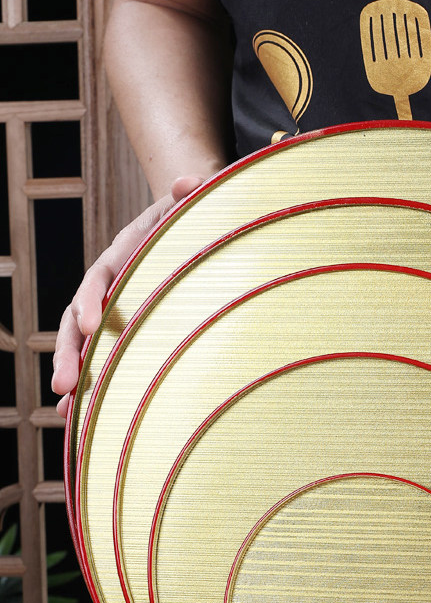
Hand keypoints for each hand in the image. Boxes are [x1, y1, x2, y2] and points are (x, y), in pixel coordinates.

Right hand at [51, 174, 206, 417]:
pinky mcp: (122, 332)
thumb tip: (190, 182)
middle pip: (76, 319)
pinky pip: (98, 360)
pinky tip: (74, 420)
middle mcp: (108, 286)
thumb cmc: (195, 221)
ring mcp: (111, 312)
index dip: (91, 298)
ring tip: (64, 412)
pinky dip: (87, 389)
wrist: (195, 232)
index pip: (99, 276)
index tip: (90, 322)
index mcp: (123, 255)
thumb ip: (192, 195)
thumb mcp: (195, 205)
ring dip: (71, 375)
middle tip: (64, 385)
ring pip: (80, 346)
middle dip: (69, 352)